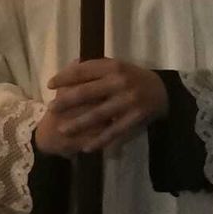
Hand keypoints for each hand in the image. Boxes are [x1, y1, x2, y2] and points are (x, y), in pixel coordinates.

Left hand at [34, 58, 167, 156]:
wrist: (163, 91)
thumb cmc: (131, 76)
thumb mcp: (115, 66)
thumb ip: (94, 68)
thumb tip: (67, 70)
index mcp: (112, 66)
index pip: (82, 71)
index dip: (64, 78)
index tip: (50, 85)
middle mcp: (119, 82)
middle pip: (86, 93)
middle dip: (66, 101)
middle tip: (50, 108)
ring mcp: (128, 102)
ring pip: (98, 115)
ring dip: (78, 124)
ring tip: (62, 130)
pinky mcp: (135, 119)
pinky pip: (114, 132)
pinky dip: (100, 140)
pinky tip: (87, 147)